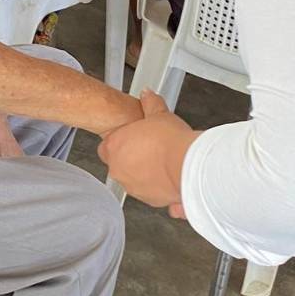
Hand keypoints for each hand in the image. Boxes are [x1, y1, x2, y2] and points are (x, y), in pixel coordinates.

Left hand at [98, 90, 194, 214]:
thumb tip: (147, 95)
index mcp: (115, 147)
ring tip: (163, 162)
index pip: (106, 147)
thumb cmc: (171, 141)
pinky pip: (150, 193)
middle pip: (119, 164)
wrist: (188, 165)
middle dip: (132, 158)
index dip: (120, 142)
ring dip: (144, 173)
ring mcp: (132, 187)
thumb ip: (150, 104)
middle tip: (150, 149)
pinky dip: (158, 188)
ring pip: (134, 180)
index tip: (132, 139)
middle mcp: (119, 169)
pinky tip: (170, 178)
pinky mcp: (149, 200)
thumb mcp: (160, 114)